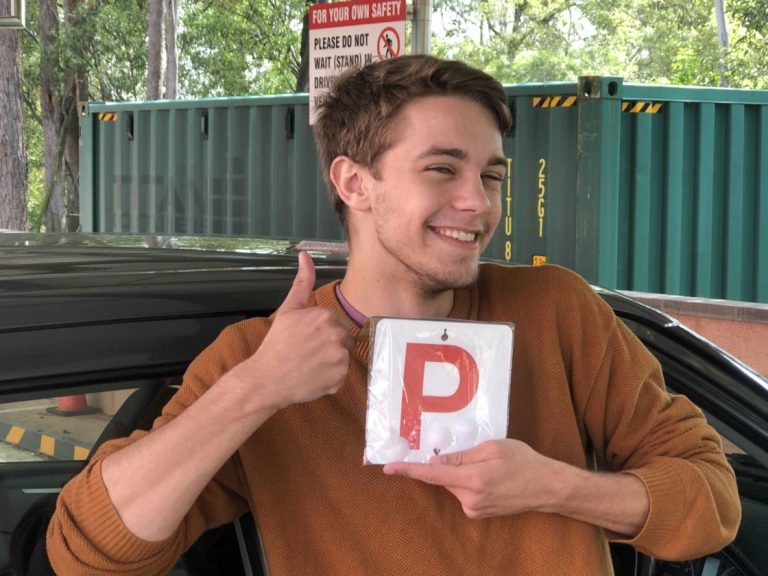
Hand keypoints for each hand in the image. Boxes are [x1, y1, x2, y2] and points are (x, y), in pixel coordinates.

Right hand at [226, 251, 353, 411]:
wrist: (266, 379)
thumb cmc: (276, 344)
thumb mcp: (288, 309)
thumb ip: (302, 282)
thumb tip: (305, 254)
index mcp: (326, 316)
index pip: (336, 324)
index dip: (322, 333)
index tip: (306, 341)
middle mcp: (337, 335)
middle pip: (344, 340)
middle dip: (330, 346)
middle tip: (308, 354)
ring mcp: (340, 358)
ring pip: (344, 357)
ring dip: (332, 363)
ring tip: (310, 366)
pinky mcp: (341, 377)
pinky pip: (342, 376)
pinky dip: (331, 379)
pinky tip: (314, 377)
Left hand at [383, 439, 563, 518]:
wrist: (547, 487)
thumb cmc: (523, 461)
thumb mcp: (493, 448)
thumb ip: (462, 455)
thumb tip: (436, 459)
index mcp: (473, 479)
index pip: (432, 474)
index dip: (409, 470)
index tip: (388, 467)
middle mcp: (470, 499)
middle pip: (443, 477)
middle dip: (449, 463)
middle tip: (474, 454)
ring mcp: (474, 509)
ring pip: (452, 484)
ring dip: (461, 472)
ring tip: (490, 467)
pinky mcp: (478, 513)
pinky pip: (462, 492)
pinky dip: (468, 481)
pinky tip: (490, 477)